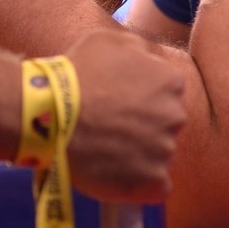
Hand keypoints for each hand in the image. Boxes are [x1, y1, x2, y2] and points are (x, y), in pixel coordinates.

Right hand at [62, 28, 187, 201]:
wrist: (53, 115)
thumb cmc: (76, 74)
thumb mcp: (108, 40)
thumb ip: (138, 48)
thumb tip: (148, 59)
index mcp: (171, 81)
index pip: (167, 92)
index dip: (141, 98)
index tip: (119, 104)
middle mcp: (176, 115)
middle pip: (166, 124)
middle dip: (145, 126)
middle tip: (112, 128)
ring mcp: (166, 151)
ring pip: (159, 155)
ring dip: (139, 155)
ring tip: (106, 152)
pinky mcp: (153, 182)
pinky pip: (156, 187)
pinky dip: (140, 183)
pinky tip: (116, 174)